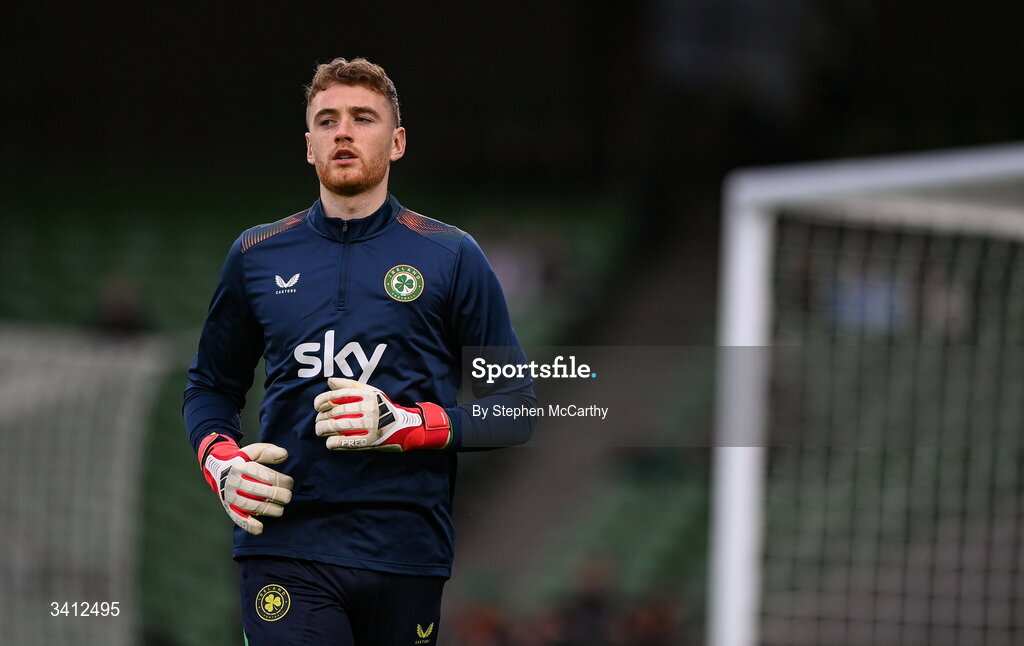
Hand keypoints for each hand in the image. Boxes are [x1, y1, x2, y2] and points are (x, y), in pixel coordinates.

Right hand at [198, 434, 293, 534]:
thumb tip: (284, 454)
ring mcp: (229, 495)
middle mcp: (232, 481)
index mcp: (240, 466)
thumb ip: (268, 451)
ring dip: (269, 510)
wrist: (218, 469)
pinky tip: (260, 528)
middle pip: (259, 491)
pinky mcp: (227, 507)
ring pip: (251, 506)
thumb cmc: (242, 460)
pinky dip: (249, 525)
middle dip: (278, 496)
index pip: (265, 476)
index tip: (290, 483)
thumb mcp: (253, 451)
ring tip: (280, 510)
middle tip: (287, 497)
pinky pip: (237, 517)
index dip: (282, 481)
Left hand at [312, 378, 451, 450]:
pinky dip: (334, 443)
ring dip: (324, 429)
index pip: (338, 396)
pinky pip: (346, 442)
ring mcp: (370, 425)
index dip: (322, 401)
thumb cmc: (385, 408)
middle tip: (318, 422)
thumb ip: (350, 385)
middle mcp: (369, 408)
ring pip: (338, 426)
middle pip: (336, 412)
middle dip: (321, 418)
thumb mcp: (372, 392)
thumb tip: (329, 381)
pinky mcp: (371, 441)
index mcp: (367, 395)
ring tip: (320, 431)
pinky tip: (330, 442)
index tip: (317, 406)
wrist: (406, 426)